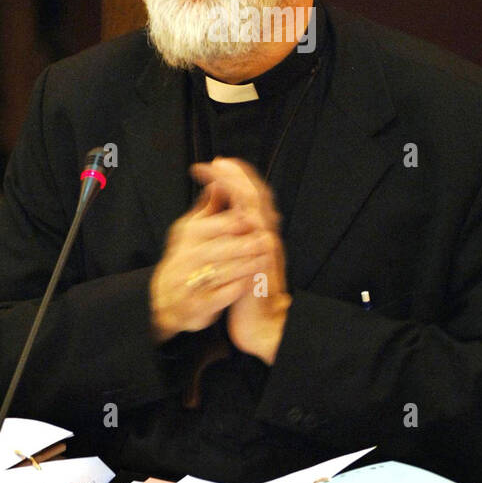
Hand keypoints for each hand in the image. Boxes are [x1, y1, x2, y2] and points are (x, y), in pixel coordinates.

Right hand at [148, 180, 265, 343]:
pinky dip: (237, 289)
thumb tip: (220, 180)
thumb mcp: (192, 230)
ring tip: (265, 260)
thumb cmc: (187, 258)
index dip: (235, 222)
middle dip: (244, 245)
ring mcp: (190, 283)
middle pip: (219, 249)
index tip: (254, 219)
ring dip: (246, 266)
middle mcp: (186, 258)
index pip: (213, 225)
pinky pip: (220, 297)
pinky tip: (252, 283)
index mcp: (187, 236)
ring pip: (222, 273)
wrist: (168, 299)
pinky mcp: (198, 305)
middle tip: (266, 241)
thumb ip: (209, 208)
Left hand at [190, 158, 291, 364]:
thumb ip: (229, 232)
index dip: (235, 178)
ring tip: (218, 168)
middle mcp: (265, 233)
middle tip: (218, 160)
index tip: (215, 164)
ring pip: (256, 202)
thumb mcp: (234, 256)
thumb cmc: (245, 290)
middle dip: (236, 173)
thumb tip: (217, 207)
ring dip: (236, 182)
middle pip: (256, 192)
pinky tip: (225, 194)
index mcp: (258, 232)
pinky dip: (240, 205)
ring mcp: (266, 241)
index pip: (249, 196)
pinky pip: (253, 222)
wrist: (260, 321)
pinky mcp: (262, 253)